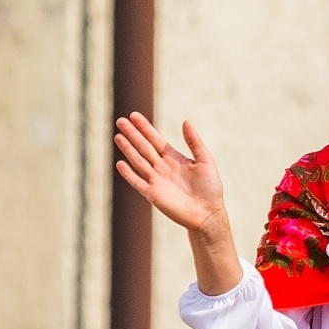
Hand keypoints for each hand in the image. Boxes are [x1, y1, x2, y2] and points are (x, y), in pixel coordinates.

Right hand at [114, 112, 225, 231]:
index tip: (134, 115)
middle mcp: (162, 167)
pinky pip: (137, 182)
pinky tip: (120, 163)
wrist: (208, 213)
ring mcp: (156, 180)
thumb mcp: (205, 160)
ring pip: (138, 161)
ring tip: (117, 136)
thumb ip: (194, 142)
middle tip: (120, 120)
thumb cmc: (210, 188)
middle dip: (132, 134)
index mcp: (174, 158)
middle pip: (144, 147)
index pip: (155, 139)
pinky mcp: (153, 194)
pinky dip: (128, 173)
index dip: (145, 128)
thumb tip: (186, 121)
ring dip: (128, 149)